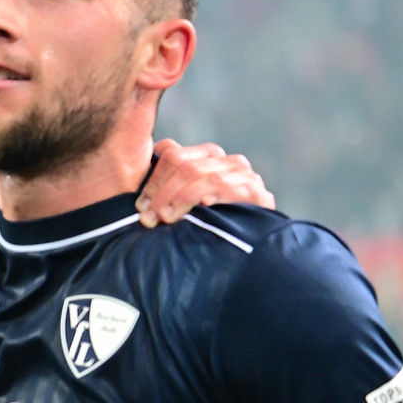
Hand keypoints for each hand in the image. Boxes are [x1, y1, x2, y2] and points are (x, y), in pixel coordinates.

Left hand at [136, 139, 272, 225]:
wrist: (236, 255)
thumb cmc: (194, 222)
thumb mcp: (174, 198)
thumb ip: (167, 172)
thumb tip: (160, 148)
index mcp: (206, 156)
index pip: (175, 156)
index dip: (154, 181)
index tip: (141, 206)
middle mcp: (228, 163)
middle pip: (189, 168)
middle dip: (165, 194)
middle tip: (151, 217)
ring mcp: (246, 177)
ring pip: (210, 178)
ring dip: (185, 198)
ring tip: (168, 217)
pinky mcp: (260, 195)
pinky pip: (240, 189)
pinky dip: (221, 195)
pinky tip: (205, 205)